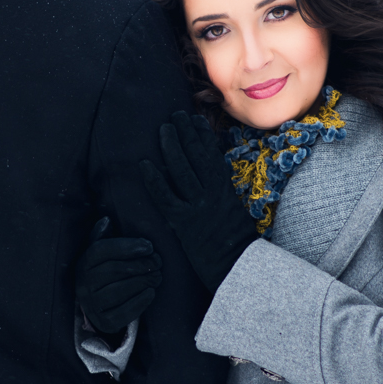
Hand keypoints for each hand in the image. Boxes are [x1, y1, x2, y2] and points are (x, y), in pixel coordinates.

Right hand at [75, 217, 161, 336]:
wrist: (100, 306)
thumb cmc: (105, 273)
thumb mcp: (101, 254)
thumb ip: (103, 237)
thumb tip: (106, 221)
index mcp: (82, 264)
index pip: (100, 251)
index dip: (126, 247)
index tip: (148, 246)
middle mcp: (83, 285)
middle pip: (112, 270)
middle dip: (139, 265)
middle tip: (158, 262)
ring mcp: (92, 305)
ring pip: (118, 291)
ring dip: (142, 282)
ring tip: (157, 276)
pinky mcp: (104, 323)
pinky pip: (122, 313)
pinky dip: (139, 302)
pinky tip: (150, 293)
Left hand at [140, 112, 258, 290]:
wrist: (238, 268)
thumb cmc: (238, 245)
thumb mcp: (237, 212)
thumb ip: (224, 194)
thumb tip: (212, 177)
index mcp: (227, 190)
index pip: (214, 155)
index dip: (203, 136)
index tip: (195, 120)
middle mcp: (213, 194)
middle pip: (197, 156)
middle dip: (186, 133)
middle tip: (175, 115)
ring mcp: (197, 207)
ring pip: (182, 170)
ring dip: (171, 147)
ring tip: (163, 129)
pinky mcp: (183, 223)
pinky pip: (166, 197)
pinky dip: (154, 180)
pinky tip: (144, 165)